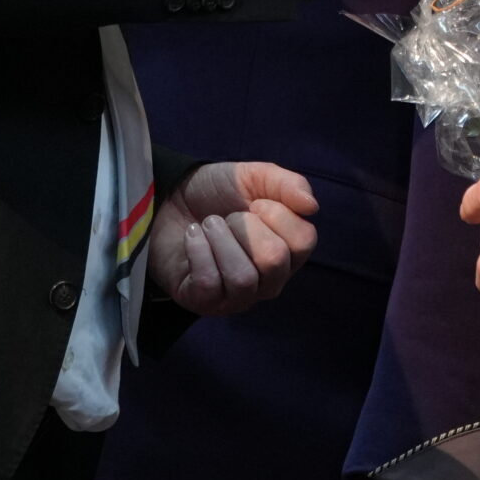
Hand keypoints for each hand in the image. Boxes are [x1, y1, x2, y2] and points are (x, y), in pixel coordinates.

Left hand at [146, 159, 319, 314]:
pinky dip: (197, 251)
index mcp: (289, 252)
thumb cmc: (216, 194)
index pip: (304, 241)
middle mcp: (269, 281)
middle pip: (274, 260)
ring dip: (219, 239)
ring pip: (243, 278)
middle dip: (244, 226)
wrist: (168, 200)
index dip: (276, 214)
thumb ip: (288, 184)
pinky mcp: (204, 303)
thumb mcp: (254, 177)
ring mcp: (237, 297)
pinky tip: (191, 237)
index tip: (254, 203)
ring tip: (206, 226)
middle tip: (226, 217)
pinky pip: (209, 283)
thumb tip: (312, 206)